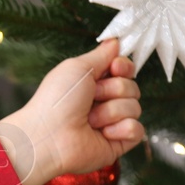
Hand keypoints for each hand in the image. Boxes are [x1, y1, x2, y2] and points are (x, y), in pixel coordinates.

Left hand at [0, 37, 145, 184]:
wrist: (48, 137)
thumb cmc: (56, 101)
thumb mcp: (78, 67)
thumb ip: (101, 55)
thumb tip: (115, 41)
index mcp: (94, 83)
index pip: (125, 70)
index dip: (124, 67)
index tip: (114, 68)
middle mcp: (104, 102)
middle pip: (133, 87)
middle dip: (113, 90)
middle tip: (91, 98)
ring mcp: (111, 123)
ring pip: (135, 107)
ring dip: (111, 111)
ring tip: (90, 120)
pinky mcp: (117, 143)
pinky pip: (136, 130)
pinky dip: (121, 129)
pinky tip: (103, 133)